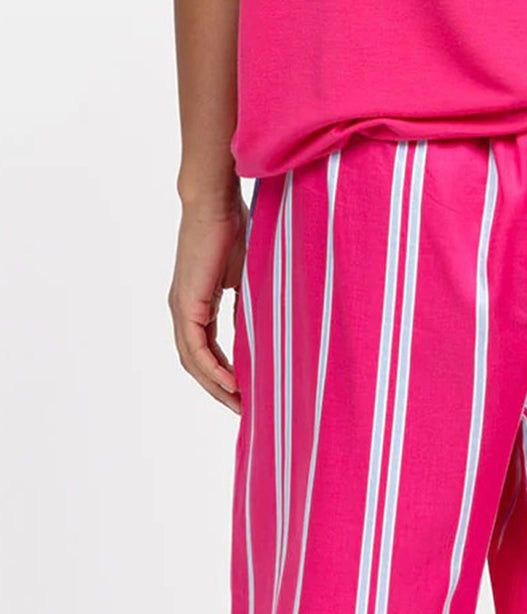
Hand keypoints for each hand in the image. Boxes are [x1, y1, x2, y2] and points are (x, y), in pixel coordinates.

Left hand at [168, 190, 246, 413]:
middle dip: (219, 391)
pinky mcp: (186, 304)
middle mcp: (183, 310)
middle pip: (196, 365)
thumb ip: (245, 308)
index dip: (223, 376)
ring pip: (194, 362)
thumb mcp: (245, 279)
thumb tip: (257, 335)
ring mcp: (181, 308)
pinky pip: (196, 349)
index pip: (205, 352)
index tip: (245, 395)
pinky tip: (232, 384)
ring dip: (216, 387)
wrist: (216, 202)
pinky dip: (213, 370)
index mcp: (195, 305)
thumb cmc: (233, 230)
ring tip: (239, 405)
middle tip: (243, 411)